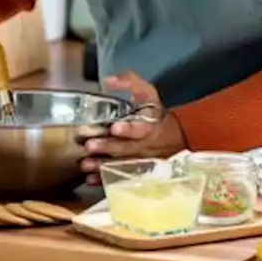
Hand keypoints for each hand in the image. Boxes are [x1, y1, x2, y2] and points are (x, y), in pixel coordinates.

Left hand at [77, 70, 184, 185]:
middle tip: (90, 146)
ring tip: (86, 164)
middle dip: (107, 147)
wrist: (176, 138)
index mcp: (149, 126)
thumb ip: (130, 83)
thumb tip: (109, 80)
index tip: (115, 128)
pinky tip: (90, 178)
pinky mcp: (135, 173)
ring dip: (102, 165)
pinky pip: (119, 179)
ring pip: (121, 165)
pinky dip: (104, 180)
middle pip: (126, 148)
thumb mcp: (148, 94)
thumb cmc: (155, 115)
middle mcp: (145, 146)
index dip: (128, 129)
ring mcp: (140, 162)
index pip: (141, 128)